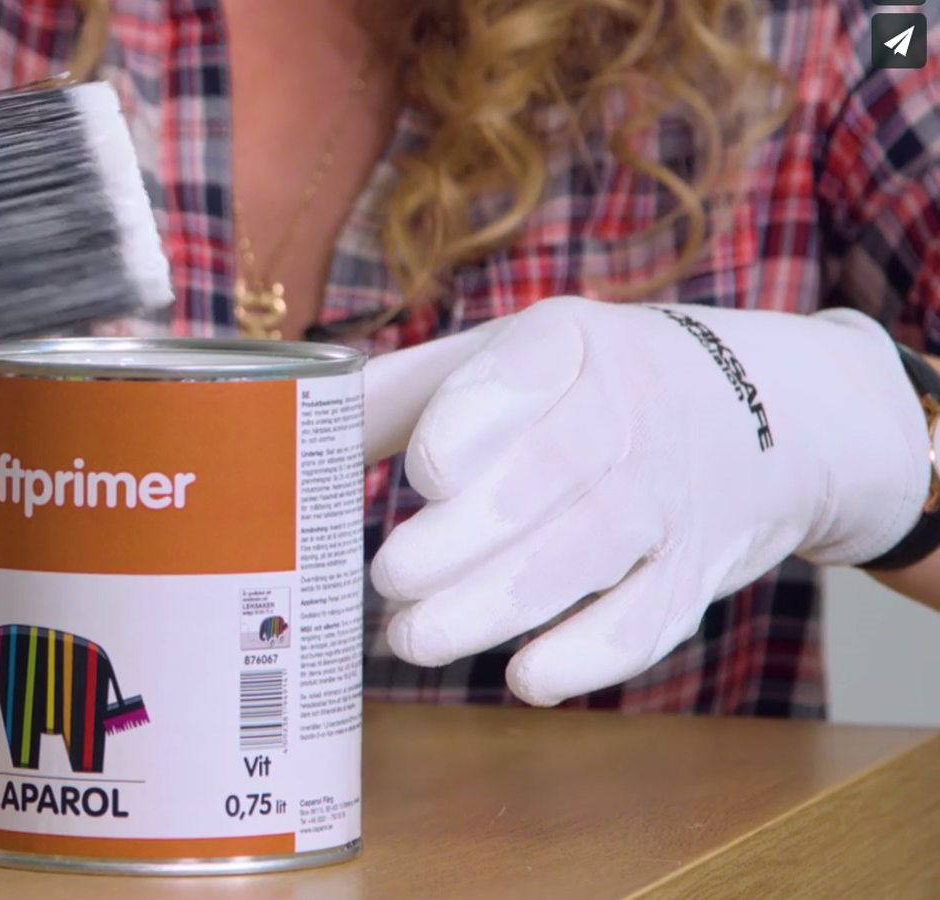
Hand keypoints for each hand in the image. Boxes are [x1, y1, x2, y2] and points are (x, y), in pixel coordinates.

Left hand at [362, 296, 930, 705]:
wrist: (754, 417)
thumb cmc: (580, 390)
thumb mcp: (500, 361)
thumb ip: (399, 395)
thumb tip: (279, 430)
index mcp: (568, 342)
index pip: (520, 376)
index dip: (466, 429)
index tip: (419, 476)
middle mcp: (631, 410)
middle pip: (543, 481)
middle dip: (453, 542)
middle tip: (384, 579)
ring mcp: (670, 494)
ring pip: (584, 556)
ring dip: (489, 608)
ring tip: (411, 637)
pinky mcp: (697, 569)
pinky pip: (647, 622)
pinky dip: (584, 659)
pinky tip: (521, 677)